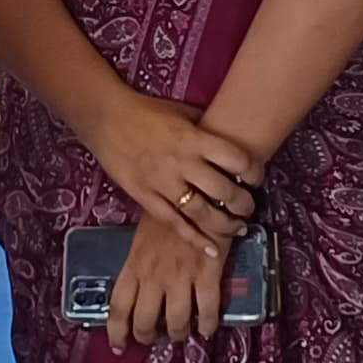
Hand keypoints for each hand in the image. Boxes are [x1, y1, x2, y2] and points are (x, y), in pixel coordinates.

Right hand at [79, 93, 260, 251]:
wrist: (107, 118)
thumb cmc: (148, 112)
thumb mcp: (183, 112)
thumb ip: (207, 128)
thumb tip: (233, 140)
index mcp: (195, 139)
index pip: (237, 160)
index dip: (253, 172)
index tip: (255, 179)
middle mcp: (182, 162)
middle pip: (223, 191)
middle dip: (243, 204)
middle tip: (248, 207)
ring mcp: (163, 183)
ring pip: (202, 213)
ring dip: (225, 225)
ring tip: (238, 228)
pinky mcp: (146, 197)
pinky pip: (174, 223)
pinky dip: (195, 239)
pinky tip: (212, 250)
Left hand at [105, 217, 228, 349]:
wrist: (198, 193)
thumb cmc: (168, 213)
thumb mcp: (143, 237)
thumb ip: (140, 262)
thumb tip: (140, 285)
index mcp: (135, 265)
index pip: (118, 307)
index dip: (117, 332)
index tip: (118, 345)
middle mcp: (154, 276)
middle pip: (145, 321)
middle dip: (148, 336)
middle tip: (154, 338)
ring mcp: (181, 276)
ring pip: (176, 322)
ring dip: (179, 334)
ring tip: (181, 334)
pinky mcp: (207, 273)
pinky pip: (207, 310)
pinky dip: (208, 325)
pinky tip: (208, 328)